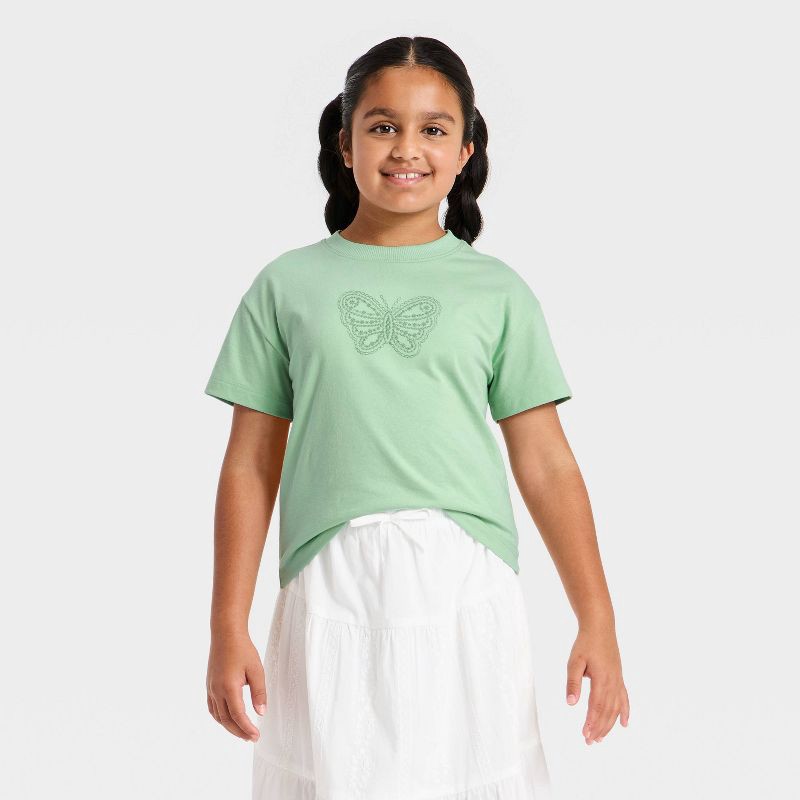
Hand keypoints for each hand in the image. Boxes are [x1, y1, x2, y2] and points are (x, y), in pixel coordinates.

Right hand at [206, 629, 266, 741]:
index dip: (247, 728)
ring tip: (242, 732)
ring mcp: (211, 688)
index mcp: (229, 687)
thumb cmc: (242, 649)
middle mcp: (217, 690)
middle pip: (226, 720)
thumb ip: (259, 692)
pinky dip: (220, 718)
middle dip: (239, 731)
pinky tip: (228, 719)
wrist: (226, 634)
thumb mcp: (256, 669)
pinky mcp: (209, 685)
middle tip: (251, 738)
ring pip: (218, 716)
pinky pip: (212, 708)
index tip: (256, 736)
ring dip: (229, 727)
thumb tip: (261, 712)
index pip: (238, 715)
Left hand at [566, 623, 629, 744]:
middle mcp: (613, 683)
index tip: (585, 734)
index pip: (597, 706)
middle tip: (589, 741)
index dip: (592, 722)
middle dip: (599, 728)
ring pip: (615, 708)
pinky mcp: (619, 678)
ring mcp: (618, 681)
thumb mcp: (574, 661)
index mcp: (602, 679)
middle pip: (607, 711)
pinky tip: (625, 724)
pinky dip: (625, 712)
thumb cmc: (585, 643)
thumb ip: (573, 682)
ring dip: (609, 724)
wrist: (600, 628)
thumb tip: (571, 703)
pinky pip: (624, 699)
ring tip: (600, 738)